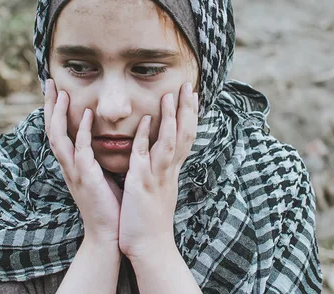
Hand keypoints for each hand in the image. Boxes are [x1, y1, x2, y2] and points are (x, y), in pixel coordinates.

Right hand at [44, 79, 122, 244]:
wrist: (109, 234)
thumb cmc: (109, 204)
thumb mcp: (100, 175)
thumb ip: (98, 157)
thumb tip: (105, 139)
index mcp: (72, 164)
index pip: (58, 131)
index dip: (54, 110)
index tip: (56, 88)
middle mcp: (68, 165)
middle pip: (51, 129)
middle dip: (49, 105)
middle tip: (49, 81)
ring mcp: (74, 172)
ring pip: (59, 137)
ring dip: (58, 113)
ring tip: (60, 91)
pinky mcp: (86, 178)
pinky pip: (81, 150)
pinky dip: (82, 130)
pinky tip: (86, 113)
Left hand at [118, 82, 198, 260]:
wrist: (151, 248)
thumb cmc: (151, 220)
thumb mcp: (160, 189)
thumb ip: (161, 170)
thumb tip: (162, 154)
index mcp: (172, 171)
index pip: (186, 137)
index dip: (190, 115)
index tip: (191, 95)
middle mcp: (170, 171)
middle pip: (186, 134)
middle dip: (188, 109)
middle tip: (190, 85)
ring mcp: (158, 177)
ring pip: (171, 142)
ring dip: (173, 117)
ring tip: (172, 94)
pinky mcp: (142, 185)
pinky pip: (145, 158)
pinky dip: (147, 139)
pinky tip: (146, 121)